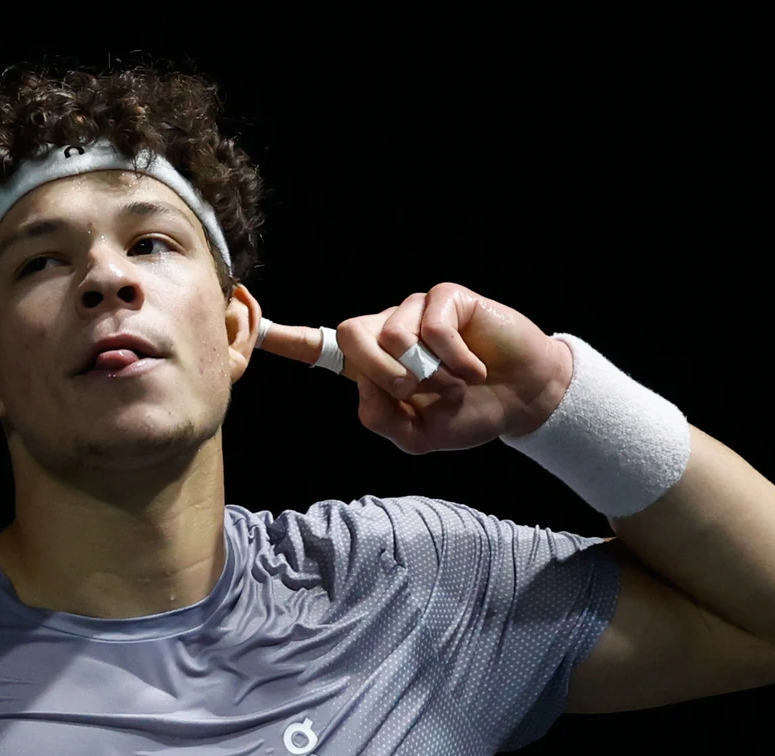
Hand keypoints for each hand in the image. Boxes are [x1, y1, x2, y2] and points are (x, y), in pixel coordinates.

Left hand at [256, 283, 573, 453]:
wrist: (523, 402)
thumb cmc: (469, 415)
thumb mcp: (417, 436)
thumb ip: (381, 419)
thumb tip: (364, 386)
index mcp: (373, 364)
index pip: (321, 348)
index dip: (287, 339)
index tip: (251, 328)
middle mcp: (388, 331)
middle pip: (350, 333)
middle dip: (379, 370)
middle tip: (415, 393)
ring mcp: (417, 311)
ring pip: (392, 333)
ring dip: (427, 371)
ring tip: (455, 384)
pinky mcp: (448, 298)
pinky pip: (432, 324)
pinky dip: (453, 357)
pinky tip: (474, 369)